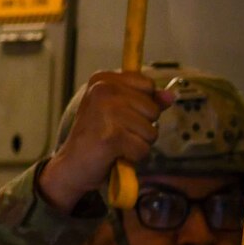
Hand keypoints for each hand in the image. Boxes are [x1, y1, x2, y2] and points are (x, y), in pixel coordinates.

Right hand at [36, 71, 175, 214]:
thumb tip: (170, 95)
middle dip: (142, 127)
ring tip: (116, 143)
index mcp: (103, 80)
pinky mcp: (111, 136)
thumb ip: (146, 101)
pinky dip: (134, 156)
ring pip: (151, 131)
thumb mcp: (120, 112)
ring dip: (138, 143)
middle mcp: (103, 90)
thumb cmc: (98, 137)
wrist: (72, 164)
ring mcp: (106, 112)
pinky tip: (115, 154)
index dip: (144, 105)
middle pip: (152, 109)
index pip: (147, 85)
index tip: (123, 114)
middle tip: (118, 133)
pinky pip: (143, 148)